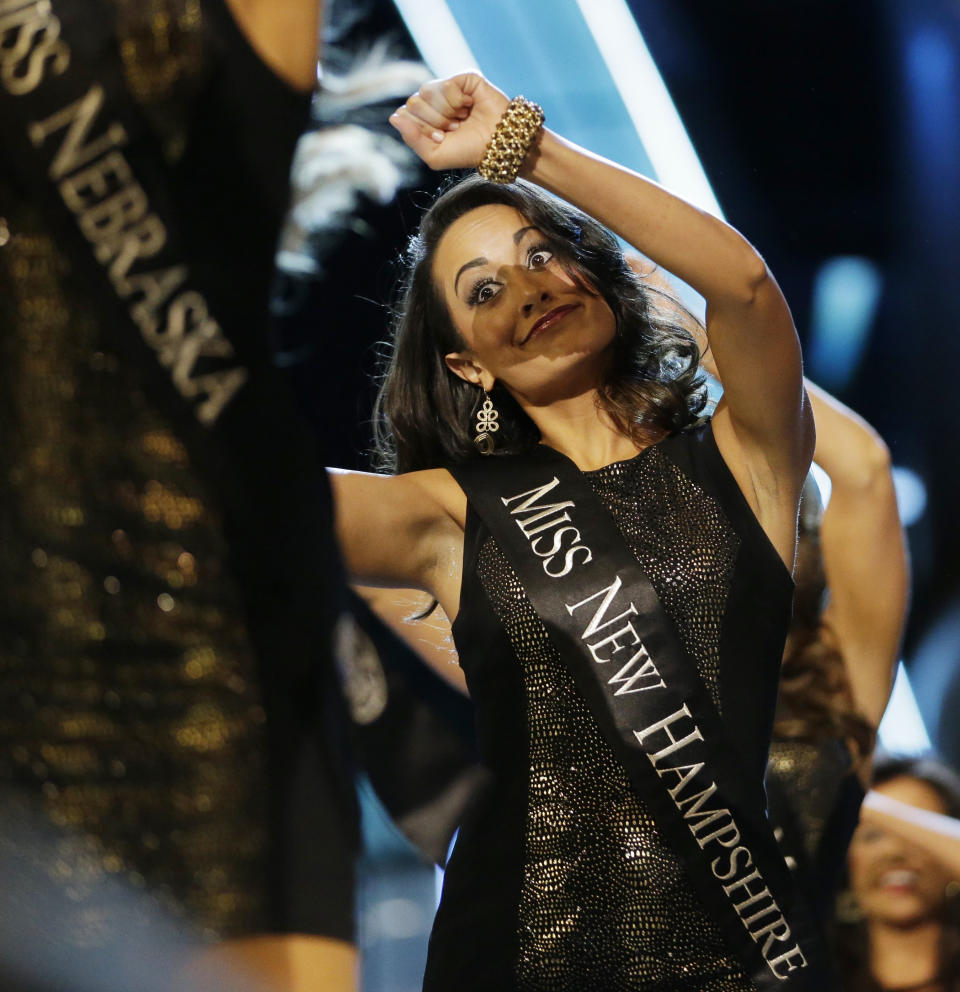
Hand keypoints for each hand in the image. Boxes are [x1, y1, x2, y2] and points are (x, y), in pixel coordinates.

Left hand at [389, 73, 509, 171]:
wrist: (498, 144)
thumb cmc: (469, 152)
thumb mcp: (435, 155)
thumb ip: (412, 138)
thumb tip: (394, 116)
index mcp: (426, 119)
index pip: (405, 115)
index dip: (421, 129)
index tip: (441, 138)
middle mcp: (435, 101)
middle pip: (413, 103)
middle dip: (433, 121)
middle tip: (453, 128)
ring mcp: (449, 88)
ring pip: (426, 92)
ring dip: (444, 112)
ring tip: (462, 119)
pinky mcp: (464, 78)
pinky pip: (445, 85)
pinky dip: (456, 101)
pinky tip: (469, 106)